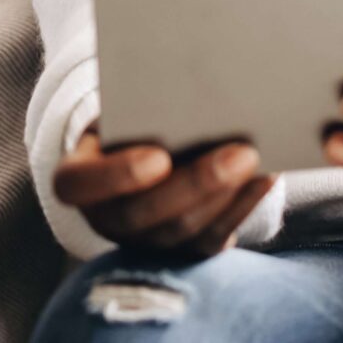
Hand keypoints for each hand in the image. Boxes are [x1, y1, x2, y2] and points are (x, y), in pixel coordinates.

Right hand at [49, 128, 273, 258]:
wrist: (138, 149)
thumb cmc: (126, 119)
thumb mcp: (118, 108)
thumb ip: (135, 108)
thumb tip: (184, 89)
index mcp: (76, 179)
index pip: (77, 186)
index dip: (117, 176)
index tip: (159, 156)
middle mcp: (105, 219)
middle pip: (143, 215)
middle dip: (196, 184)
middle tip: (240, 152)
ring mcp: (143, 242)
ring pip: (182, 232)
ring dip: (225, 196)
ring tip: (258, 161)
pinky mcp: (181, 252)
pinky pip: (212, 239)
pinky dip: (242, 208)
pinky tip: (265, 178)